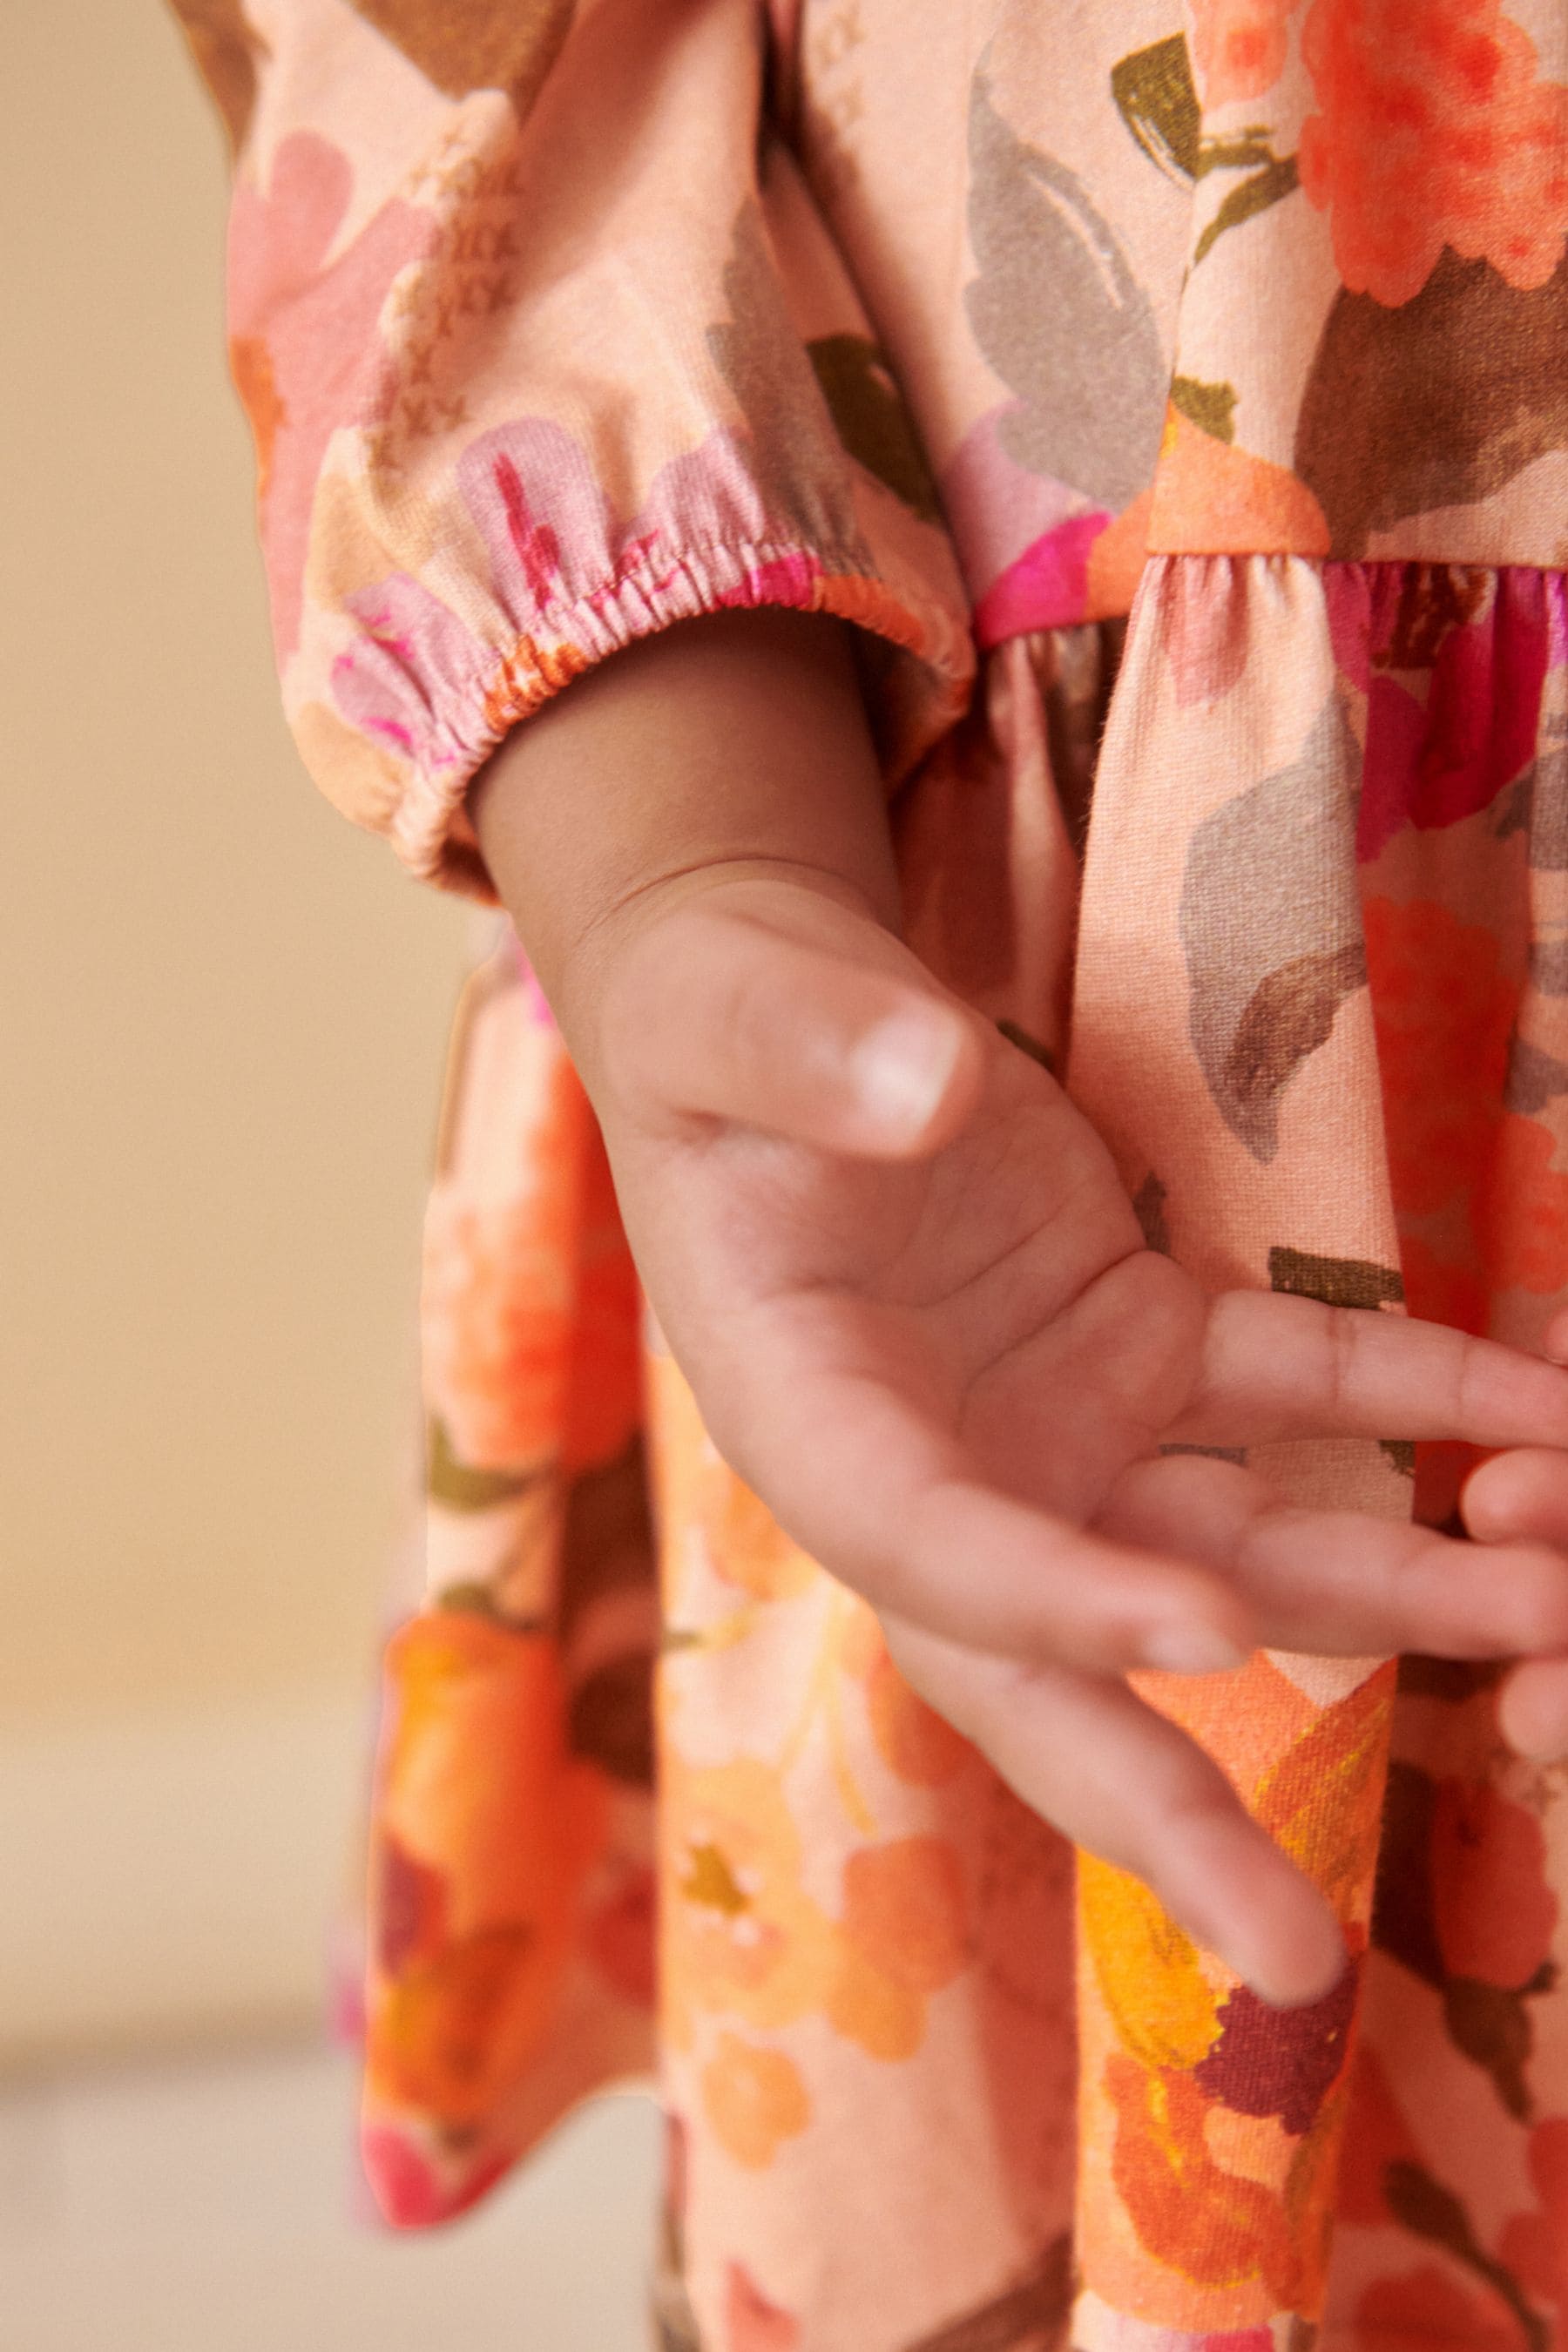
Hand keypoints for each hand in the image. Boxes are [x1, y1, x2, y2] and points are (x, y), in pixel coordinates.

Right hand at [471, 610, 1567, 2007]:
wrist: (772, 1000)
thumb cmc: (716, 1018)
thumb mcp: (728, 1013)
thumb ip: (810, 1046)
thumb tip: (924, 1086)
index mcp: (807, 1411)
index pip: (926, 1543)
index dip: (1052, 1599)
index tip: (1201, 1629)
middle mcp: (940, 1459)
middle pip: (1058, 1661)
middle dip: (1173, 1807)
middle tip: (1296, 1962)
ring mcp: (1057, 1415)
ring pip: (1232, 1540)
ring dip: (1390, 1587)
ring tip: (1547, 1613)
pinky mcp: (1146, 1339)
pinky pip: (1300, 1381)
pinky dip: (1418, 1396)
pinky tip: (1536, 1410)